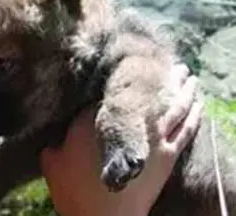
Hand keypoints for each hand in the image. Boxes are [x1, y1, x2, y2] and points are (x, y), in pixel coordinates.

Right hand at [39, 63, 202, 215]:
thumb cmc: (71, 187)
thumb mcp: (50, 156)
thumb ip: (54, 137)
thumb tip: (54, 130)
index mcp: (92, 115)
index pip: (107, 87)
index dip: (117, 75)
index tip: (124, 64)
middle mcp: (125, 118)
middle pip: (147, 89)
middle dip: (159, 73)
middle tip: (166, 59)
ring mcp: (150, 136)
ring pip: (170, 104)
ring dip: (180, 87)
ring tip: (184, 73)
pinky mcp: (166, 154)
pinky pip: (185, 128)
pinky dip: (193, 113)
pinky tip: (197, 102)